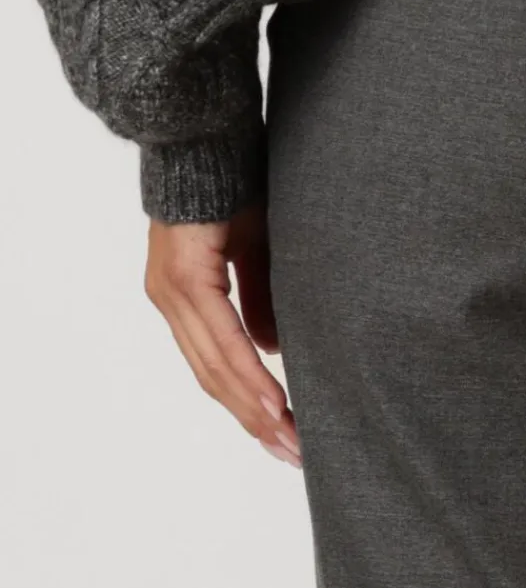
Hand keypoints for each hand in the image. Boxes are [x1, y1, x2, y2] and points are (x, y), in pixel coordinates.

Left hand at [144, 202, 301, 467]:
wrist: (206, 133)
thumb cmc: (234, 185)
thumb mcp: (256, 250)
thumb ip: (260, 299)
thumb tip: (272, 348)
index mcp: (186, 297)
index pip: (216, 366)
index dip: (249, 406)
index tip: (282, 438)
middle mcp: (171, 300)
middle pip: (213, 377)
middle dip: (255, 421)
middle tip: (293, 455)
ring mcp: (172, 291)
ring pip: (214, 366)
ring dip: (255, 407)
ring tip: (290, 440)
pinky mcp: (184, 276)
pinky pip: (219, 336)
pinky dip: (248, 372)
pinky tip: (273, 400)